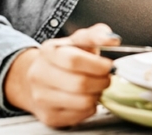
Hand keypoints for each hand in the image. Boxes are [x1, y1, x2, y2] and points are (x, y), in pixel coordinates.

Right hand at [4, 23, 119, 127]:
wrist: (39, 77)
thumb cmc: (65, 57)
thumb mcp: (80, 39)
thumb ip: (97, 35)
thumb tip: (112, 40)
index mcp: (49, 51)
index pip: (73, 60)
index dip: (97, 65)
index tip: (109, 65)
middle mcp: (39, 75)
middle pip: (79, 83)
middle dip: (102, 81)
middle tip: (107, 78)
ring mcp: (41, 97)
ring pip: (82, 102)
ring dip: (97, 95)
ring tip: (97, 87)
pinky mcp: (48, 116)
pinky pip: (80, 116)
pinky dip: (90, 108)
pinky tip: (86, 98)